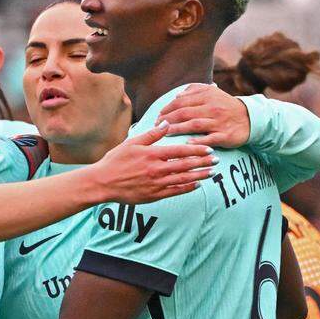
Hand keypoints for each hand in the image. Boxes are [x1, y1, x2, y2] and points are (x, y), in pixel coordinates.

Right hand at [93, 121, 216, 203]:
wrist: (103, 182)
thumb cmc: (115, 161)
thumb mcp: (132, 143)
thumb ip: (152, 134)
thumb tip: (166, 123)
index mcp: (152, 154)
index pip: (180, 151)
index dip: (196, 150)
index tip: (209, 149)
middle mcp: (157, 169)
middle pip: (186, 165)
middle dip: (203, 162)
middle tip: (216, 160)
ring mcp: (156, 183)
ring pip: (183, 179)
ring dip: (199, 175)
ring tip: (211, 172)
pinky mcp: (154, 195)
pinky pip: (175, 191)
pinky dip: (187, 188)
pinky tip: (196, 185)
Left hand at [156, 83, 250, 147]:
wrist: (250, 118)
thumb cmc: (226, 105)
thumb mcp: (212, 92)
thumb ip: (194, 90)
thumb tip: (177, 95)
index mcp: (207, 96)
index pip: (181, 101)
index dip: (167, 109)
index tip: (158, 116)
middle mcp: (212, 108)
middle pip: (184, 113)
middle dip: (168, 120)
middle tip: (157, 126)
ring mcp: (219, 122)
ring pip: (194, 125)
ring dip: (177, 129)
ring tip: (165, 133)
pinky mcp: (225, 135)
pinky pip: (209, 138)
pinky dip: (197, 141)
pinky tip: (186, 143)